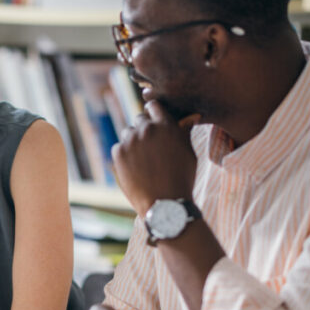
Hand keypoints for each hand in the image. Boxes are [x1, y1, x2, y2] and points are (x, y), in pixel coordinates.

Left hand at [112, 101, 197, 215]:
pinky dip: (124, 155)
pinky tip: (135, 168)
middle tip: (150, 146)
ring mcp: (131, 141)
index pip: (154, 106)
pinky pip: (119, 148)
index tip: (154, 121)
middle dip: (144, 129)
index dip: (154, 113)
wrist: (165, 203)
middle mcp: (147, 129)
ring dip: (133, 141)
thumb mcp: (189, 153)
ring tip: (143, 160)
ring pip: (128, 133)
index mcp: (166, 125)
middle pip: (139, 119)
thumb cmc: (182, 178)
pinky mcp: (118, 153)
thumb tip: (191, 117)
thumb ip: (184, 132)